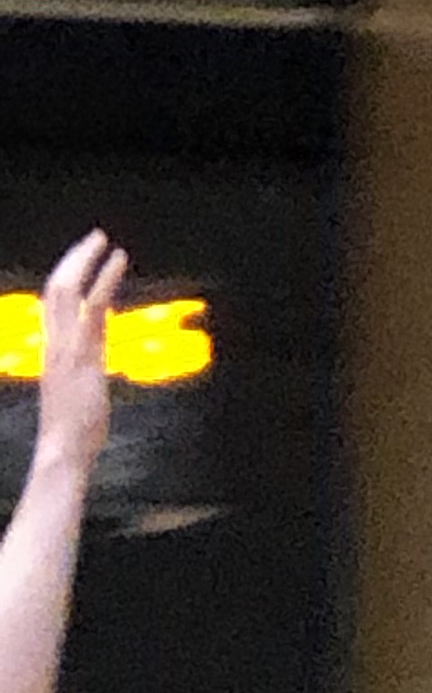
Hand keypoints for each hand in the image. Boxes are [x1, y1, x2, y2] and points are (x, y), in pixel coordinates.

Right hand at [34, 233, 125, 480]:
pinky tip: (117, 259)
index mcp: (52, 352)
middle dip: (74, 259)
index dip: (67, 281)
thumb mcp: (78, 398)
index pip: (53, 305)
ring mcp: (66, 345)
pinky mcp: (84, 351)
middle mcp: (54, 342)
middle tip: (94, 239)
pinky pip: (93, 304)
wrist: (62, 452)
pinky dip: (106, 277)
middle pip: (55, 286)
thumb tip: (94, 369)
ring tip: (104, 240)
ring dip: (87, 259)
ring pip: (68, 286)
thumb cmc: (72, 437)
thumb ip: (83, 376)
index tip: (82, 265)